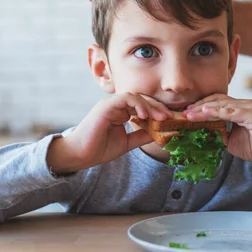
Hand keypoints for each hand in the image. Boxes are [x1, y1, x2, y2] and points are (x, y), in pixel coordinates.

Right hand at [47, 93, 172, 173]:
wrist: (80, 155)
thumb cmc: (99, 149)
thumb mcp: (127, 142)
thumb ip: (142, 136)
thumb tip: (159, 133)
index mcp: (120, 112)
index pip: (143, 106)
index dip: (157, 111)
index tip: (170, 119)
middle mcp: (116, 106)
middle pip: (142, 99)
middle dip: (158, 107)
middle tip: (170, 116)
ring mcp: (110, 104)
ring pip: (135, 96)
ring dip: (150, 106)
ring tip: (161, 117)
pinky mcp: (105, 106)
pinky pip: (125, 98)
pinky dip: (137, 104)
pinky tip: (145, 115)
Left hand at [185, 94, 251, 165]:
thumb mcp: (230, 140)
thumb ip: (219, 132)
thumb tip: (203, 130)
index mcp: (239, 107)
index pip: (217, 101)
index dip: (201, 105)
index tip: (187, 112)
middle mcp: (244, 104)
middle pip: (218, 101)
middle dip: (199, 106)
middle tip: (184, 112)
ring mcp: (249, 108)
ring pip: (223, 105)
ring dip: (205, 109)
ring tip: (190, 114)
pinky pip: (232, 112)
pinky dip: (218, 112)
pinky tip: (206, 114)